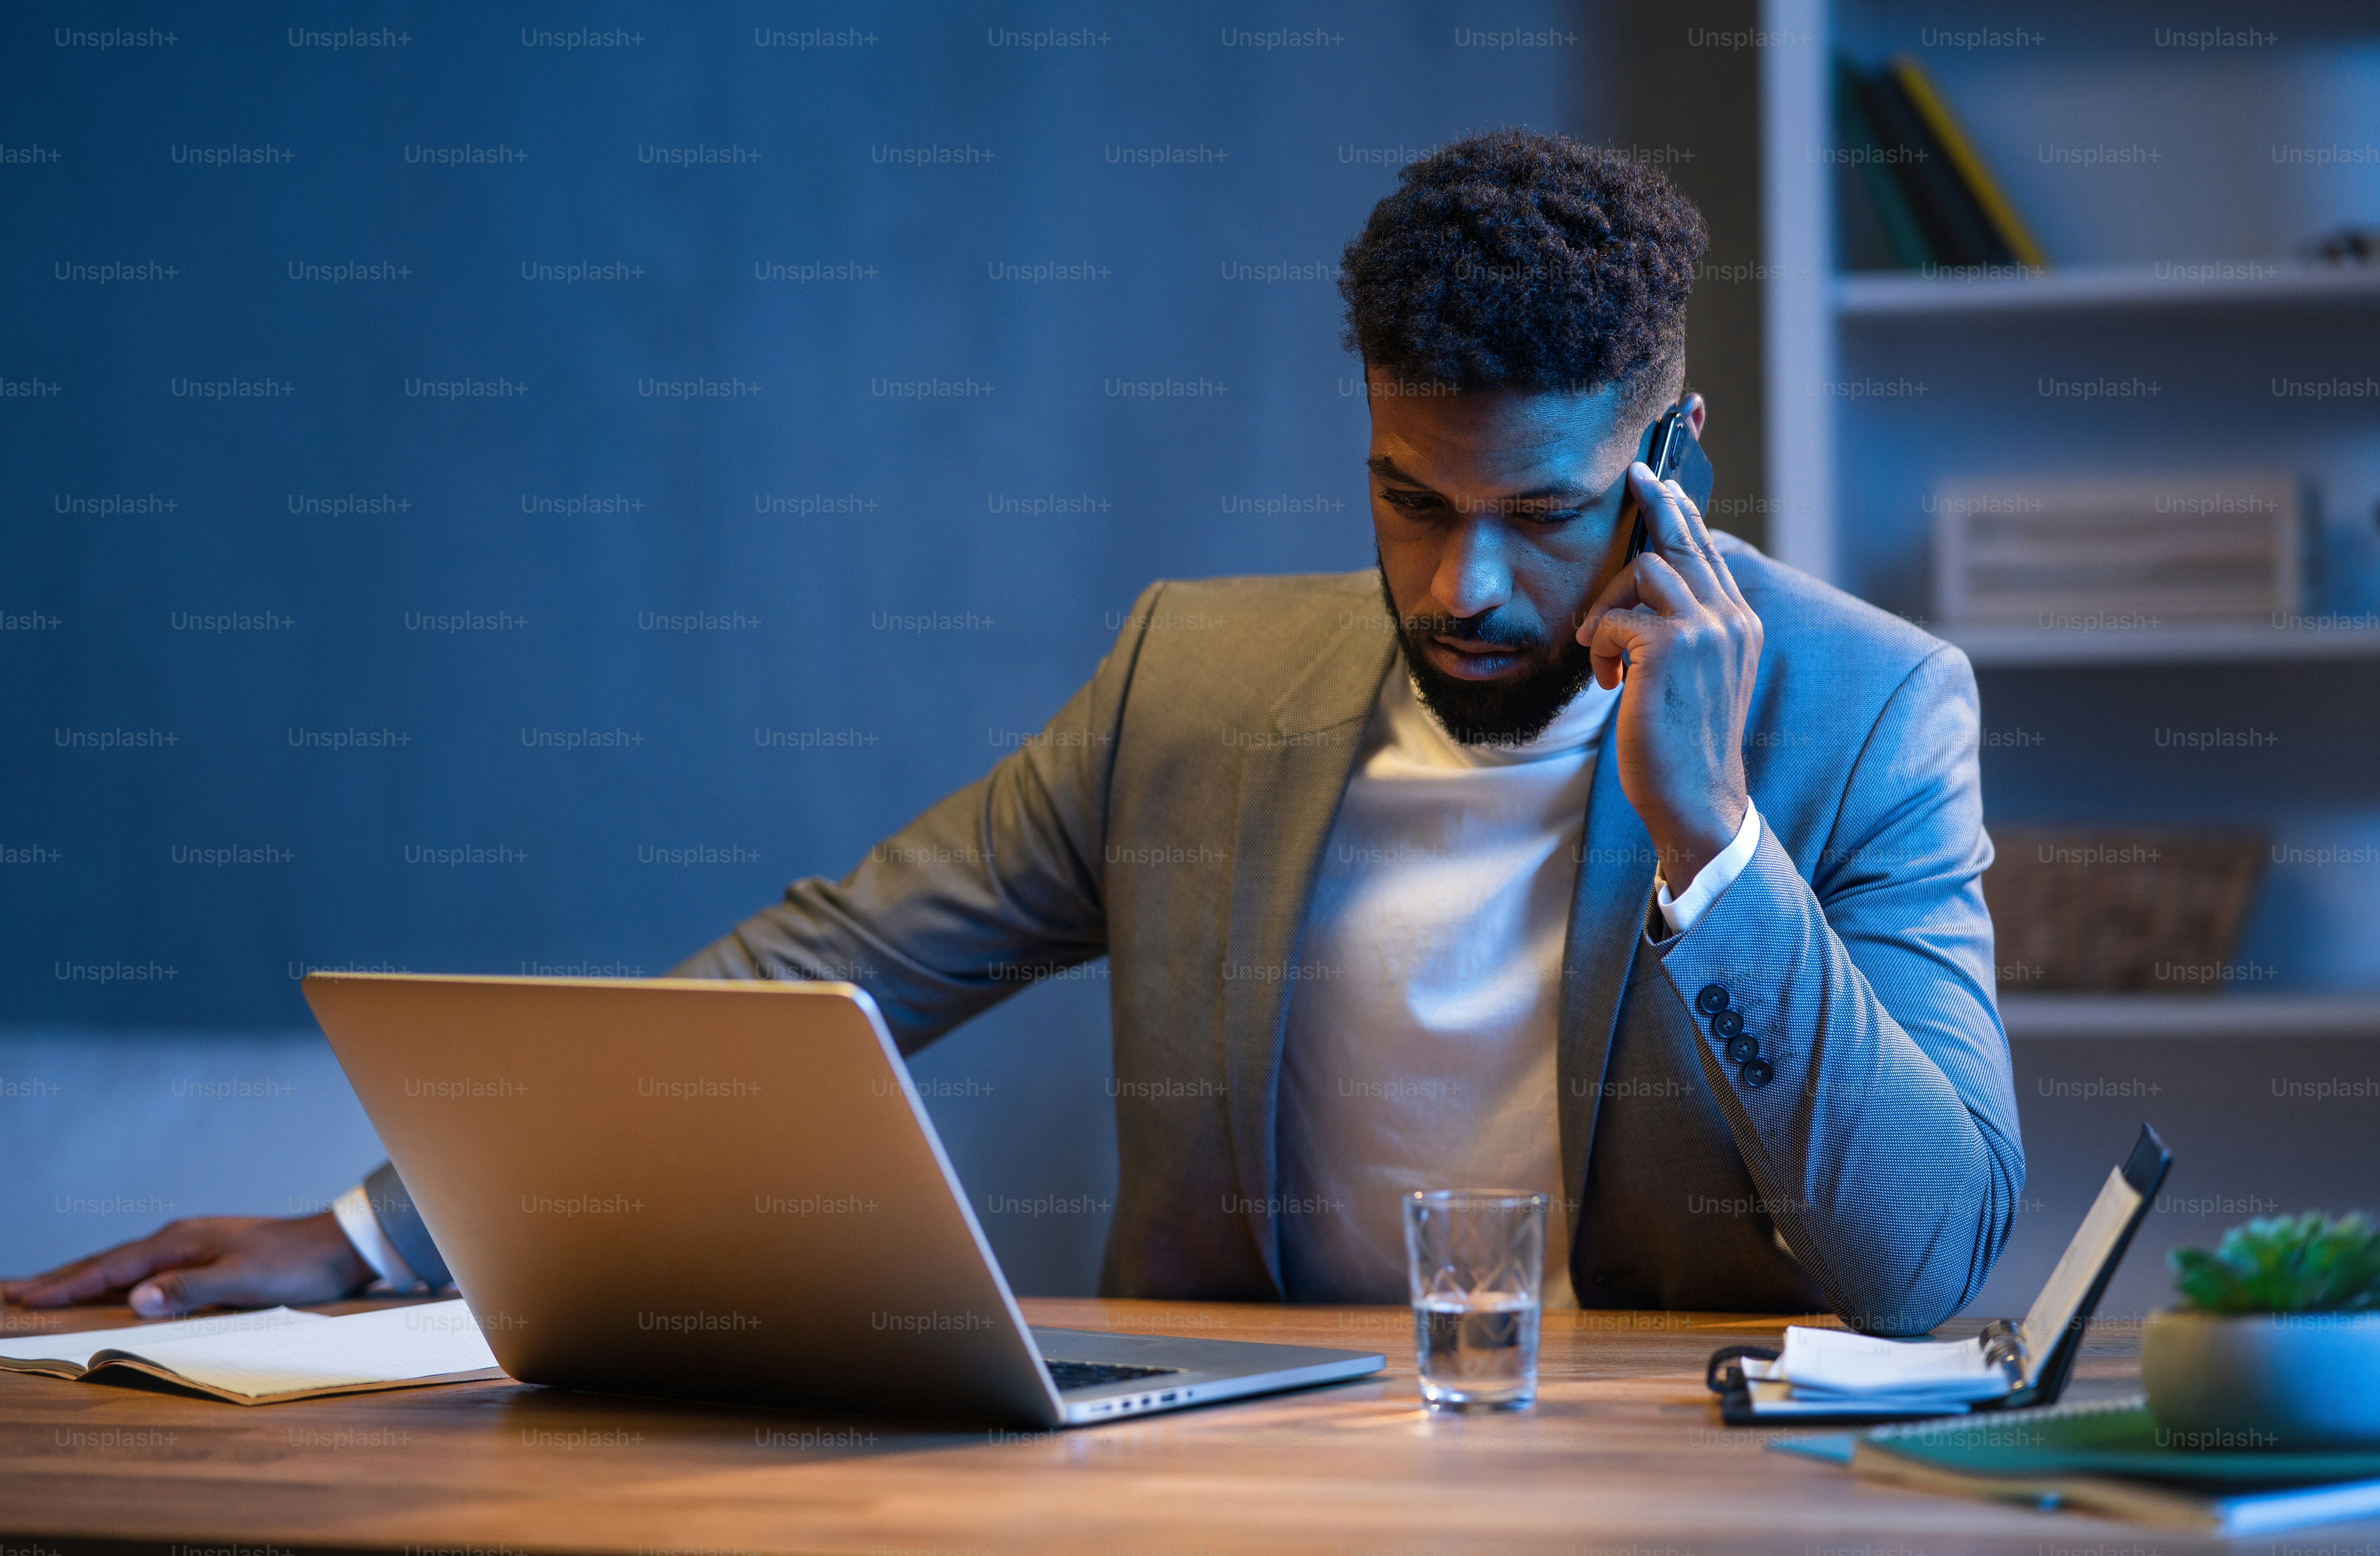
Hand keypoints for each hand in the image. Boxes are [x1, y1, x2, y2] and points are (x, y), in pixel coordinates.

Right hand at [2, 1213, 373, 1316]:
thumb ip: (191, 1289)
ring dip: (81, 1276)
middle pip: (105, 1261)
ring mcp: (189, 1244)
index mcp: (180, 1242)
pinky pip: (143, 1267)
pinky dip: (114, 1276)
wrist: (337, 1245)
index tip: (21, 1296)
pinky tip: (108, 1285)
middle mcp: (179, 1239)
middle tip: (10, 1289)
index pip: (110, 1268)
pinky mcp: (202, 1255)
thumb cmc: (296, 1265)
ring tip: (43, 1287)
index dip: (64, 1285)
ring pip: (121, 1263)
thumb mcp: (245, 1281)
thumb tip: (135, 1298)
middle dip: (57, 1277)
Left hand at [1576, 461, 1762, 893]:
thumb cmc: (1683, 742)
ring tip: (1604, 656)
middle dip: (1657, 501)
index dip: (1683, 512)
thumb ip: (1684, 631)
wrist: (1696, 799)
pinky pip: (1614, 619)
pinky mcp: (1670, 647)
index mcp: (1739, 623)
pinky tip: (1605, 683)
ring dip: (1608, 608)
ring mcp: (1705, 629)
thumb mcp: (1694, 676)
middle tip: (1634, 474)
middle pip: (1684, 540)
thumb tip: (1647, 593)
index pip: (1708, 552)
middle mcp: (1731, 618)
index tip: (1660, 480)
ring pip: (1644, 570)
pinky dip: (1598, 647)